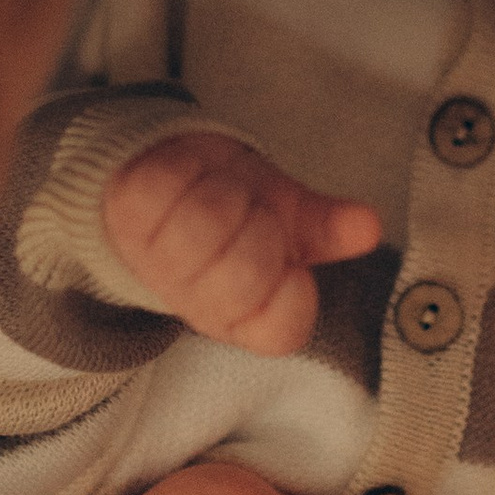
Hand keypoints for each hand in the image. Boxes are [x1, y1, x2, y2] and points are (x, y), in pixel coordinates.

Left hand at [102, 130, 380, 354]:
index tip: (288, 261)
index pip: (281, 328)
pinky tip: (187, 177)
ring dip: (225, 191)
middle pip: (246, 270)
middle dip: (259, 225)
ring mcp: (155, 259)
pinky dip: (187, 167)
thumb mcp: (290, 220)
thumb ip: (327, 227)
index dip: (292, 289)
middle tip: (248, 215)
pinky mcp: (126, 213)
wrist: (172, 176)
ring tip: (218, 192)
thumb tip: (368, 225)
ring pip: (207, 221)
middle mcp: (196, 299)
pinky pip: (166, 185)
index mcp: (244, 314)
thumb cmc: (237, 207)